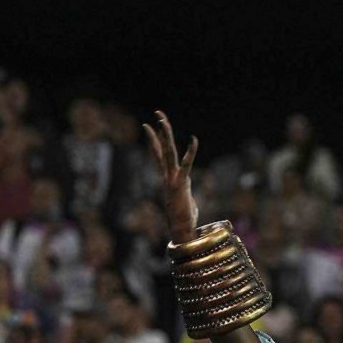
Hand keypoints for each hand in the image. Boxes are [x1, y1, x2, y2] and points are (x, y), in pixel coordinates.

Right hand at [143, 111, 198, 243]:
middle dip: (160, 131)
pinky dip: (190, 152)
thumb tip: (186, 198)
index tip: (148, 127)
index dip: (153, 141)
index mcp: (167, 178)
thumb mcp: (184, 201)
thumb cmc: (183, 218)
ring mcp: (173, 178)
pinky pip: (186, 165)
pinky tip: (193, 140)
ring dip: (166, 135)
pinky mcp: (181, 183)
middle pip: (162, 149)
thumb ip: (184, 194)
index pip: (157, 155)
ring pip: (169, 153)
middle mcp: (167, 176)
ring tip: (162, 119)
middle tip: (158, 114)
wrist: (180, 229)